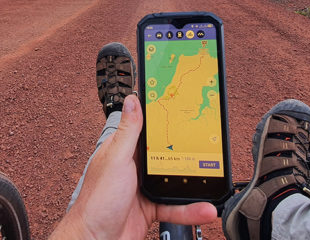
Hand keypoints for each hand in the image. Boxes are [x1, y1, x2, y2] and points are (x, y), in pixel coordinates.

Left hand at [50, 94, 217, 238]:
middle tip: (208, 144)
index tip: (184, 108)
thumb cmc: (97, 202)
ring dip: (193, 184)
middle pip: (166, 154)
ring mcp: (143, 189)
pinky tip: (203, 209)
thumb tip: (133, 100)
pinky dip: (190, 209)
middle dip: (187, 152)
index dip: (164, 119)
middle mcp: (134, 168)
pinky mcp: (151, 209)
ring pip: (174, 181)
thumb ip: (129, 132)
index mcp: (123, 150)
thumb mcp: (117, 160)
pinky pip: (176, 206)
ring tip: (212, 180)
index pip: (147, 129)